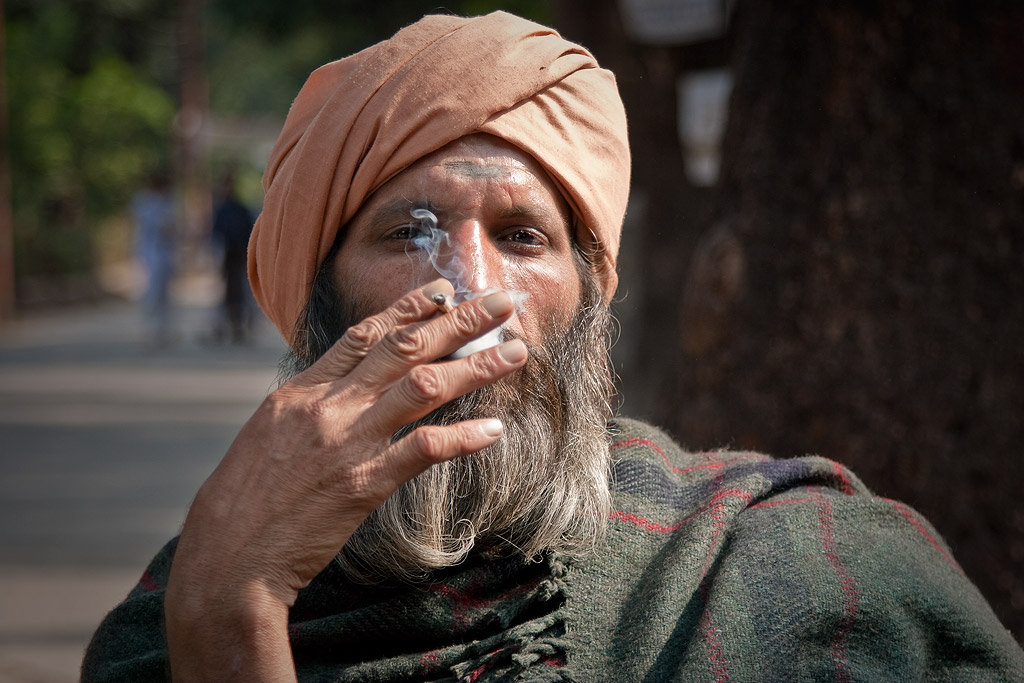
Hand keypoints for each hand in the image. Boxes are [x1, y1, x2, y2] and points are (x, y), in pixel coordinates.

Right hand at [164, 279, 526, 680]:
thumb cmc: (244, 499)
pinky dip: (463, 437)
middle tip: (500, 303)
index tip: (445, 290)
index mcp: (303, 391)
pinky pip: (424, 450)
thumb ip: (310, 403)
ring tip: (515, 351)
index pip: (366, 334)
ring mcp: (348, 442)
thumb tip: (344, 383)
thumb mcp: (269, 434)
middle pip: (405, 347)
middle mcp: (329, 406)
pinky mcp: (365, 484)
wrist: (227, 556)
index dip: (411, 307)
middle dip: (459, 320)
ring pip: (424, 386)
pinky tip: (495, 430)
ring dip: (476, 365)